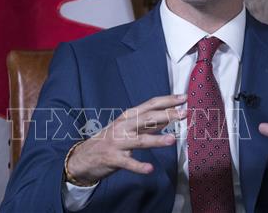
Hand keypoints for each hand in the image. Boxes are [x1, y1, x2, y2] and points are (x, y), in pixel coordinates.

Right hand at [66, 94, 186, 184]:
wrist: (84, 156)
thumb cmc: (110, 140)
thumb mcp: (127, 127)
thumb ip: (148, 123)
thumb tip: (169, 115)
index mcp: (128, 117)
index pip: (150, 105)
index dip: (167, 100)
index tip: (184, 98)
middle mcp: (123, 127)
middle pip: (147, 119)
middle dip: (166, 116)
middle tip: (184, 113)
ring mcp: (118, 143)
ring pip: (140, 140)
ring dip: (156, 140)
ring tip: (172, 140)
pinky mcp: (114, 159)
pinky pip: (128, 163)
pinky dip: (139, 166)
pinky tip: (150, 169)